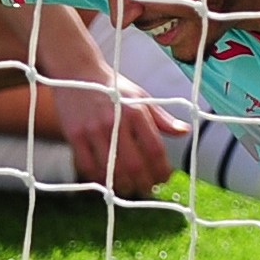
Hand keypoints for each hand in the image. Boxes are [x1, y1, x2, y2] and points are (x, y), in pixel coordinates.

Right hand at [47, 71, 182, 199]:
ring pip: (111, 170)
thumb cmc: (113, 88)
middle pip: (135, 165)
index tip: (165, 177)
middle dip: (145, 183)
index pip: (155, 150)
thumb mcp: (140, 97)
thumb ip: (162, 118)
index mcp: (136, 112)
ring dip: (123, 186)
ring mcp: (93, 130)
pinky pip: (88, 167)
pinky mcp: (75, 135)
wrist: (77, 71)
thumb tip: (185, 132)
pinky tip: (106, 179)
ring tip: (129, 187)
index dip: (162, 170)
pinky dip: (99, 179)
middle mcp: (115, 121)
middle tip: (148, 188)